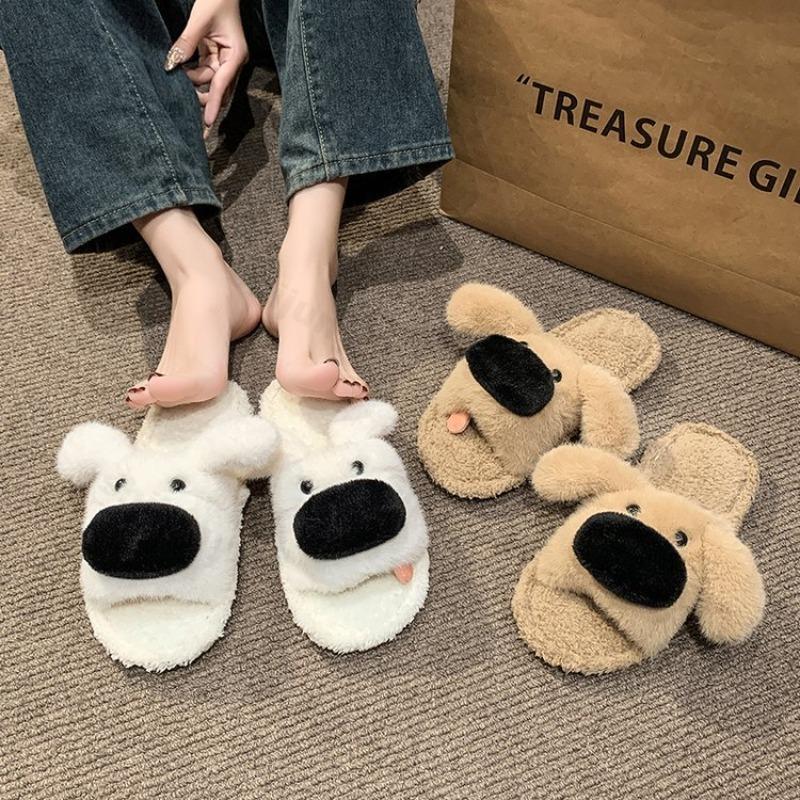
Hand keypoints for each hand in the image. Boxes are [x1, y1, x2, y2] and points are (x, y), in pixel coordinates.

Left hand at [164, 0, 247, 137]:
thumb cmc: (216, 0)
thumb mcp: (199, 21)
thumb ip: (186, 44)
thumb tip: (171, 64)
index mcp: (235, 55)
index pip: (221, 84)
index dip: (212, 104)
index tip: (207, 122)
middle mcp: (233, 62)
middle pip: (218, 89)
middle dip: (203, 100)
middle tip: (187, 111)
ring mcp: (225, 60)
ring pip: (210, 83)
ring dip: (195, 85)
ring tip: (179, 84)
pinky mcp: (216, 56)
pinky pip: (205, 73)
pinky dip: (194, 76)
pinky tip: (184, 77)